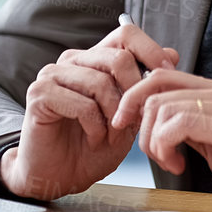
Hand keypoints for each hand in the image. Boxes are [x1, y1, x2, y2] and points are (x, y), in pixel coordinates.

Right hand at [0, 22, 179, 200]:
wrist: (59, 176)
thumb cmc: (91, 147)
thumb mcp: (129, 116)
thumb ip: (145, 85)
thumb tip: (171, 53)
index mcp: (93, 59)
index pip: (125, 35)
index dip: (150, 51)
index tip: (166, 75)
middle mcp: (71, 61)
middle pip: (118, 58)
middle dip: (134, 94)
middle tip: (133, 121)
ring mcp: (52, 75)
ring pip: (101, 83)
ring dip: (114, 117)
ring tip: (112, 136)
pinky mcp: (40, 94)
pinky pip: (82, 104)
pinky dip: (95, 127)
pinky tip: (94, 139)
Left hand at [111, 71, 211, 211]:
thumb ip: (189, 126)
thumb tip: (155, 120)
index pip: (162, 75)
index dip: (135, 97)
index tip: (126, 123)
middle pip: (155, 85)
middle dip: (137, 118)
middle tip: (146, 149)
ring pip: (162, 106)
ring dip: (153, 141)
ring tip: (170, 162)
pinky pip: (179, 124)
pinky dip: (166, 146)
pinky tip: (178, 165)